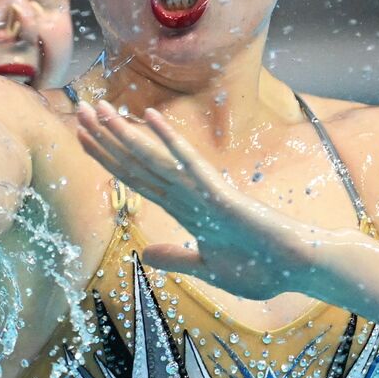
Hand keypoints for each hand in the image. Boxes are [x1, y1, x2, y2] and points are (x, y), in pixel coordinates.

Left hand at [75, 101, 312, 300]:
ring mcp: (203, 192)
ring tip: (100, 109)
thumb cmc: (260, 267)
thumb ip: (176, 259)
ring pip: (156, 159)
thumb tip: (144, 254)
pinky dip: (170, 141)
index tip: (83, 137)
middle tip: (81, 110)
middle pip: (138, 163)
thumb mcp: (207, 269)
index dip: (108, 158)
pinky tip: (152, 118)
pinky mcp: (220, 195)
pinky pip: (190, 164)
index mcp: (185, 210)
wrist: (297, 267)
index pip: (137, 180)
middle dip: (108, 138)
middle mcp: (189, 194)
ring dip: (127, 133)